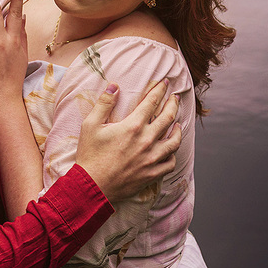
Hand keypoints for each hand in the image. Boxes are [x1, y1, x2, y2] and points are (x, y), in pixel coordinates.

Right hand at [75, 79, 181, 202]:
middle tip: (175, 97)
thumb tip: (114, 85)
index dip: (159, 90)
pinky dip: (173, 153)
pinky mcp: (153, 173)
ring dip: (178, 129)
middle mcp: (147, 141)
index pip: (151, 102)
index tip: (165, 82)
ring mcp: (152, 158)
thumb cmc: (90, 154)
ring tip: (178, 122)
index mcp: (133, 126)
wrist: (93, 186)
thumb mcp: (90, 125)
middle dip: (173, 104)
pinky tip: (170, 149)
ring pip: (174, 141)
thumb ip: (104, 103)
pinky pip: (170, 162)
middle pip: (168, 118)